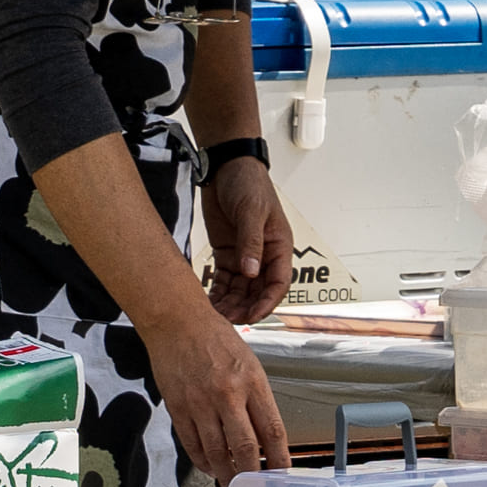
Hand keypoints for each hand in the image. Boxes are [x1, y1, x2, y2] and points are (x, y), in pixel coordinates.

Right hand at [134, 283, 290, 482]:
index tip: (283, 476)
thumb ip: (256, 398)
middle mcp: (228, 394)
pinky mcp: (178, 407)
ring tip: (233, 486)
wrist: (177, 322)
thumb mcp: (249, 363)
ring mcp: (200, 402)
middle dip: (253, 476)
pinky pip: (192, 444)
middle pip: (245, 447)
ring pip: (216, 452)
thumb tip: (264, 436)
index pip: (273, 430)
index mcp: (252, 382)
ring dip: (226, 474)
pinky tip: (210, 467)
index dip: (280, 459)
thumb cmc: (215, 338)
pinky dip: (202, 461)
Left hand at [203, 157, 296, 325]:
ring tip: (214, 316)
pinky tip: (207, 302)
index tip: (253, 315)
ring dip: (230, 303)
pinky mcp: (227, 254)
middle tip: (226, 320)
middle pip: (257, 291)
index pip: (278, 282)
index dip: (267, 301)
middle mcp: (264, 254)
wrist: (226, 166)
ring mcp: (245, 255)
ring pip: (240, 289)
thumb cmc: (248, 182)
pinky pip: (224, 280)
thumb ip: (251, 243)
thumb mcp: (252, 211)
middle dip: (244, 307)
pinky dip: (218, 293)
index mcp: (279, 245)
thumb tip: (251, 271)